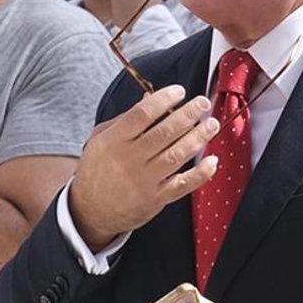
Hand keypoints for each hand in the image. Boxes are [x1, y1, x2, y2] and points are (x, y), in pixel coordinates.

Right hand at [67, 84, 218, 250]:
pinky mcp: (156, 199)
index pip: (142, 114)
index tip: (179, 91)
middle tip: (203, 104)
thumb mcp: (100, 139)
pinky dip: (200, 173)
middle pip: (165, 132)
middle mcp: (130, 159)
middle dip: (188, 115)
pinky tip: (212, 161)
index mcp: (115, 140)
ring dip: (198, 138)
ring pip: (177, 155)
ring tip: (211, 125)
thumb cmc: (96, 170)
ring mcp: (144, 180)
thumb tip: (148, 98)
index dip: (164, 99)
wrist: (90, 211)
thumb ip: (124, 119)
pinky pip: (182, 185)